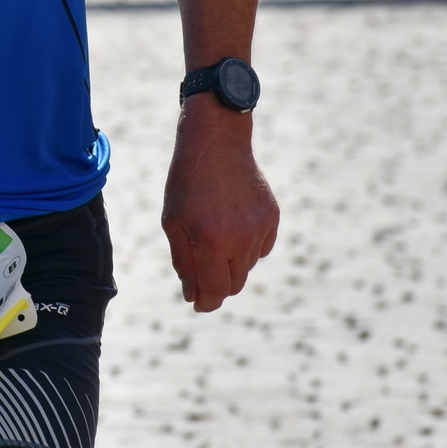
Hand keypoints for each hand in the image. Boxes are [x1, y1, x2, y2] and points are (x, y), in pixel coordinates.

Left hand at [161, 98, 278, 311]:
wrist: (216, 143)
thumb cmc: (187, 183)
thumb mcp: (174, 223)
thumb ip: (184, 262)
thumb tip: (193, 296)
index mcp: (211, 241)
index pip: (215, 290)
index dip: (206, 301)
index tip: (198, 304)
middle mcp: (240, 238)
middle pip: (234, 284)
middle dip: (217, 285)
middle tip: (201, 275)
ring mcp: (260, 228)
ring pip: (247, 267)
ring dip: (230, 263)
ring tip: (213, 234)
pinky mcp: (272, 217)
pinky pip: (261, 248)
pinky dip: (247, 247)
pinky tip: (232, 225)